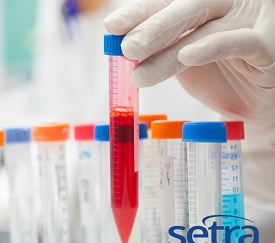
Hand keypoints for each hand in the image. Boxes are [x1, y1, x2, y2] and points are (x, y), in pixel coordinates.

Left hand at [103, 0, 274, 124]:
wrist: (256, 103)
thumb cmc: (219, 75)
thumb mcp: (181, 59)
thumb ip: (158, 48)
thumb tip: (119, 43)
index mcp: (202, 6)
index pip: (167, 1)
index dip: (139, 12)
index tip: (111, 26)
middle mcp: (226, 5)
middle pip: (187, 7)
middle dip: (152, 27)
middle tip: (127, 47)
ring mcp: (249, 20)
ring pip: (206, 27)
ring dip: (169, 48)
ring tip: (140, 69)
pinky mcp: (267, 44)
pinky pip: (241, 42)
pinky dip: (212, 48)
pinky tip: (187, 56)